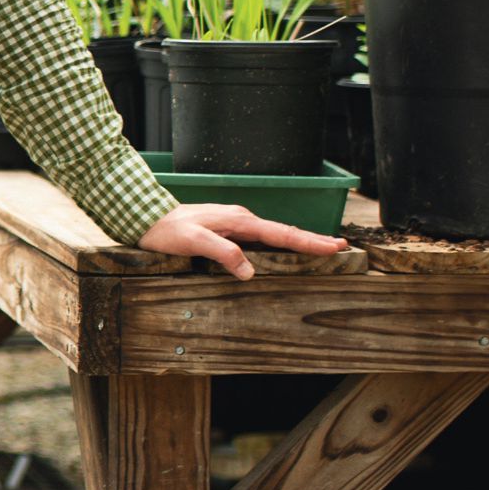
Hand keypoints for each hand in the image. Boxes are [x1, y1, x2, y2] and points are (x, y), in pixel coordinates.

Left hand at [137, 203, 347, 280]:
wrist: (148, 218)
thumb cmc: (168, 231)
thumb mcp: (193, 242)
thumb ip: (222, 253)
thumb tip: (250, 271)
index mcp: (239, 221)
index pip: (281, 233)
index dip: (309, 241)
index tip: (334, 246)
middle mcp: (242, 220)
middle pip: (285, 231)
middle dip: (313, 239)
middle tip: (340, 246)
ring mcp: (236, 224)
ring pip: (275, 234)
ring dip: (299, 241)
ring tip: (322, 248)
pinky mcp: (229, 231)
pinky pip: (262, 238)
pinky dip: (280, 243)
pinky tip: (285, 251)